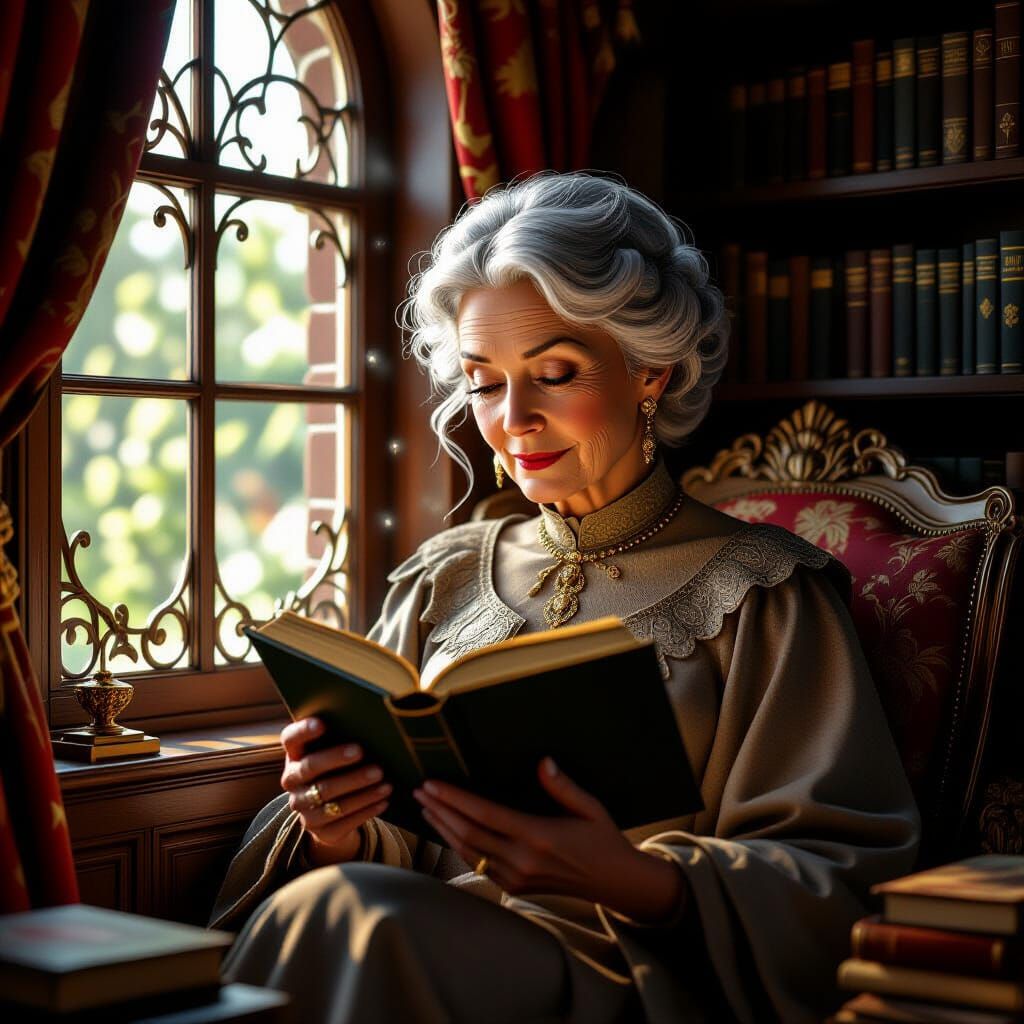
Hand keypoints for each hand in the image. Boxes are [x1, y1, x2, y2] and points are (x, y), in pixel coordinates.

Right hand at [279, 718, 391, 866]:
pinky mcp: (319, 831)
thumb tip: (369, 726)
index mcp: (295, 756)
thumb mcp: (334, 754)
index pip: (290, 739)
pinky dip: (365, 810)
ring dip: (358, 788)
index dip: (303, 730)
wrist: (332, 814)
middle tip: (361, 751)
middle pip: (310, 767)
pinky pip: (342, 820)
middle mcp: (292, 782)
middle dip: (336, 758)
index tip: (322, 723)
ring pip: (328, 796)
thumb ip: (342, 740)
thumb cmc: (339, 771)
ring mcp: (303, 808)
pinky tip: (383, 800)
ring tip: (384, 781)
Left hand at [413, 757, 686, 923]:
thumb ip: (563, 786)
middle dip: (440, 811)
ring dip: (443, 829)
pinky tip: (448, 831)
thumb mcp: (590, 807)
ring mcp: (517, 878)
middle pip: (468, 834)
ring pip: (469, 852)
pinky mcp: (515, 888)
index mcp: (538, 836)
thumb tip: (543, 761)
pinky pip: (479, 864)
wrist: (615, 882)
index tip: (432, 784)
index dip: (455, 799)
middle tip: (418, 791)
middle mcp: (522, 860)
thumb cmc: (603, 839)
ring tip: (425, 808)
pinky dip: (459, 846)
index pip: (485, 814)